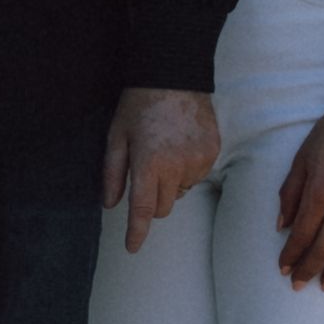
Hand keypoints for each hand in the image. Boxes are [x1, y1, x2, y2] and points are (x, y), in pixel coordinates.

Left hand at [107, 87, 220, 234]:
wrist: (175, 76)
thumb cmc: (139, 105)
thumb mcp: (116, 136)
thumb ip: (113, 173)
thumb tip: (110, 204)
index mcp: (149, 163)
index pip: (143, 209)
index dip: (136, 232)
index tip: (132, 248)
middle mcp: (176, 166)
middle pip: (164, 207)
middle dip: (153, 200)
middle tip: (146, 172)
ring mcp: (198, 161)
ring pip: (181, 192)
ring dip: (171, 183)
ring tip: (165, 151)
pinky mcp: (213, 154)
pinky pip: (198, 176)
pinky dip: (187, 170)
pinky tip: (180, 145)